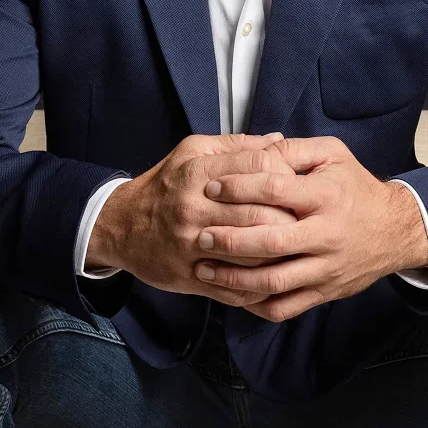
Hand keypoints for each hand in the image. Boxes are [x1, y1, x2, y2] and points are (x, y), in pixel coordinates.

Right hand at [91, 133, 305, 308]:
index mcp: (197, 172)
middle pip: (261, 213)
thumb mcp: (192, 152)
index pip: (259, 167)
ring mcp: (191, 245)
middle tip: (307, 219)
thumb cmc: (164, 186)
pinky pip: (234, 286)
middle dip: (291, 217)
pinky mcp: (190, 276)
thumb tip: (280, 141)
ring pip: (252, 253)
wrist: (120, 226)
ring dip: (280, 253)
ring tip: (297, 248)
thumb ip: (237, 146)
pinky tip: (275, 277)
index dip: (285, 173)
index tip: (296, 182)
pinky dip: (260, 285)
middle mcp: (194, 208)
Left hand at [193, 135, 424, 322]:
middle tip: (200, 235)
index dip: (238, 188)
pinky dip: (256, 305)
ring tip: (205, 268)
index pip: (274, 189)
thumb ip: (295, 149)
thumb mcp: (333, 155)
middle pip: (270, 242)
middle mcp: (326, 234)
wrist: (396, 231)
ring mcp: (325, 268)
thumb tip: (258, 147)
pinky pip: (286, 307)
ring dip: (234, 278)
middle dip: (229, 240)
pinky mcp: (325, 292)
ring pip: (274, 282)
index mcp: (325, 196)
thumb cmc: (356, 188)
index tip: (211, 187)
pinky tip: (233, 294)